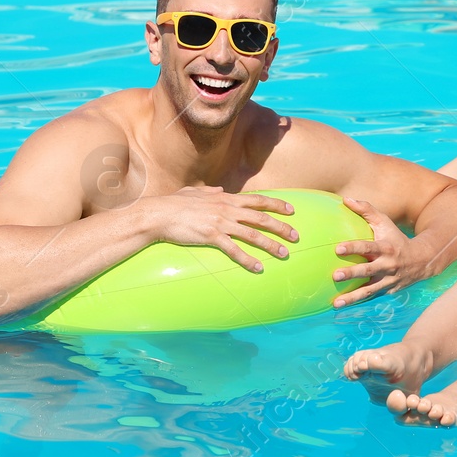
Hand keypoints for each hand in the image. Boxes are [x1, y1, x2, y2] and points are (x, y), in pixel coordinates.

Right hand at [140, 186, 298, 273]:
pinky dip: (248, 260)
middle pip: (261, 218)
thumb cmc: (174, 202)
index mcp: (225, 197)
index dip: (276, 205)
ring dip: (271, 245)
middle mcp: (227, 209)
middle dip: (281, 227)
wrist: (159, 213)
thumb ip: (210, 190)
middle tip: (296, 236)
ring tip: (284, 254)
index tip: (291, 210)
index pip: (257, 200)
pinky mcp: (212, 236)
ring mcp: (220, 223)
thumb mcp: (195, 191)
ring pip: (253, 234)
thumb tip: (220, 188)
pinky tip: (258, 267)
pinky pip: (235, 250)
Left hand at [331, 197, 426, 307]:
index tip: (337, 249)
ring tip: (336, 303)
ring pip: (369, 290)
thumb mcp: (385, 222)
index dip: (353, 248)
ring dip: (352, 298)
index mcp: (385, 247)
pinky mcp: (387, 291)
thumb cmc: (396, 238)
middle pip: (367, 270)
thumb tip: (345, 199)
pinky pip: (372, 298)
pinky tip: (343, 307)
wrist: (422, 260)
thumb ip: (366, 210)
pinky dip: (359, 303)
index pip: (368, 247)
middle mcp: (387, 265)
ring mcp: (388, 280)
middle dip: (352, 273)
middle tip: (335, 276)